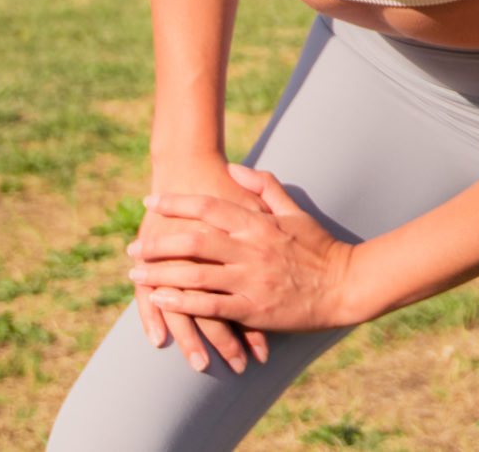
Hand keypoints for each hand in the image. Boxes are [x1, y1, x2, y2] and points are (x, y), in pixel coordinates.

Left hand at [130, 163, 362, 337]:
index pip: (209, 206)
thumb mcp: (295, 211)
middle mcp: (250, 249)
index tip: (150, 200)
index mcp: (258, 223)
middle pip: (193, 241)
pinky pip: (208, 306)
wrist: (346, 285)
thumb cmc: (320, 247)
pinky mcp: (252, 309)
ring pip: (194, 275)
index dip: (176, 203)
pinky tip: (160, 301)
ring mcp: (250, 280)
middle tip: (133, 247)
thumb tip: (233, 168)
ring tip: (136, 275)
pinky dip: (180, 303)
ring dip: (160, 275)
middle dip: (158, 243)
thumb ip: (264, 187)